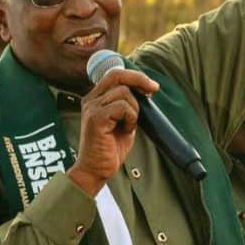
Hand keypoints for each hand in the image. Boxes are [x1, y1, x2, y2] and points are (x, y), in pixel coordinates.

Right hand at [67, 68, 157, 196]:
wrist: (96, 170)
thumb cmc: (110, 148)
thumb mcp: (123, 121)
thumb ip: (129, 105)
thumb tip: (146, 89)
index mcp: (95, 98)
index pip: (114, 74)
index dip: (135, 76)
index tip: (151, 86)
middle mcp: (91, 100)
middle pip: (117, 75)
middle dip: (139, 79)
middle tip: (153, 90)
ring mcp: (92, 108)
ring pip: (124, 94)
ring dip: (135, 110)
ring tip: (128, 126)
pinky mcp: (96, 119)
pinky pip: (122, 107)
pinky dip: (131, 118)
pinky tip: (126, 130)